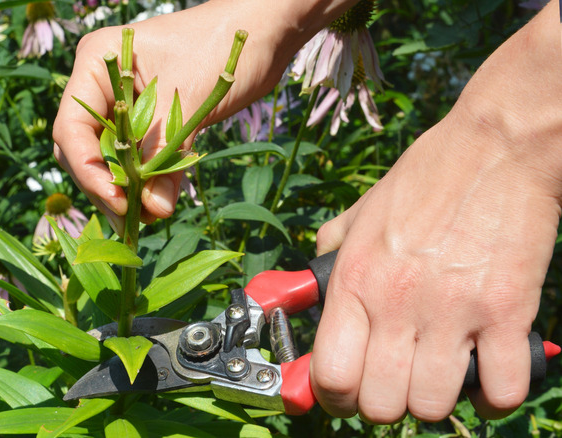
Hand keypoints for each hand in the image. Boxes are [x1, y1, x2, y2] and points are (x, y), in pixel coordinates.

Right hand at [52, 0, 351, 231]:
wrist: (258, 34)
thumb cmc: (221, 47)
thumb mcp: (189, 100)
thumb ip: (165, 154)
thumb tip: (154, 210)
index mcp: (97, 62)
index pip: (73, 127)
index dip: (89, 170)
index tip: (117, 201)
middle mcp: (100, 84)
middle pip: (83, 148)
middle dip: (104, 187)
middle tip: (131, 221)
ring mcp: (120, 104)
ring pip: (106, 158)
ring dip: (123, 191)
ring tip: (147, 219)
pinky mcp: (143, 121)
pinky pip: (132, 159)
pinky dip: (142, 183)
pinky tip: (156, 205)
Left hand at [310, 2, 561, 422]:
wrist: (496, 149)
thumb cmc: (424, 179)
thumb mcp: (360, 213)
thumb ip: (329, 253)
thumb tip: (305, 287)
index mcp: (355, 281)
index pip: (329, 375)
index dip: (334, 398)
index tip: (344, 395)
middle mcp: (397, 303)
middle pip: (380, 405)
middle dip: (384, 404)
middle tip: (395, 382)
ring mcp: (453, 312)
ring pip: (433, 406)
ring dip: (434, 401)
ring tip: (438, 374)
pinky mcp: (507, 313)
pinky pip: (500, 391)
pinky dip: (494, 397)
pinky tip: (487, 374)